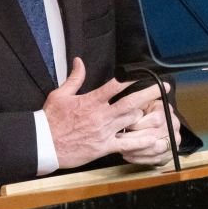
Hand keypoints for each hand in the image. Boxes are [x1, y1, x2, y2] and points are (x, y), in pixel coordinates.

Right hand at [43, 57, 167, 167]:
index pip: (115, 85)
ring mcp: (104, 132)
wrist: (44, 144)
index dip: (131, 78)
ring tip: (161, 110)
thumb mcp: (60, 94)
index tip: (144, 73)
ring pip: (131, 121)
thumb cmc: (51, 119)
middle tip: (163, 87)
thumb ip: (74, 78)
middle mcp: (101, 115)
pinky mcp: (104, 147)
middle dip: (149, 93)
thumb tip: (79, 61)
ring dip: (145, 115)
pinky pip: (126, 144)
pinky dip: (140, 141)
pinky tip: (154, 138)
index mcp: (91, 101)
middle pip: (130, 102)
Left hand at [119, 98, 181, 166]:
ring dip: (136, 150)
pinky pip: (155, 159)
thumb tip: (125, 109)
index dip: (139, 124)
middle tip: (119, 138)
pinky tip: (128, 156)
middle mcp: (173, 126)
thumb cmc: (146, 113)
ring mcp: (173, 141)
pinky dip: (139, 159)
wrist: (159, 124)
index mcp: (166, 111)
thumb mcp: (143, 104)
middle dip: (134, 138)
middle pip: (154, 135)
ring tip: (122, 148)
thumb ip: (136, 105)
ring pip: (155, 149)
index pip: (156, 119)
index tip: (125, 126)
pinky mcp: (169, 154)